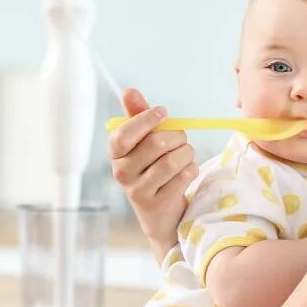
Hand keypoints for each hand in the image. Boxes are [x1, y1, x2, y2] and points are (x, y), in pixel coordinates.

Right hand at [109, 88, 197, 262]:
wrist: (160, 215)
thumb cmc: (152, 169)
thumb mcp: (143, 143)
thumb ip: (138, 117)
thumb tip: (129, 91)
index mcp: (116, 153)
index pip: (125, 132)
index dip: (147, 119)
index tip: (163, 113)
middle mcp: (121, 172)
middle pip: (156, 143)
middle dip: (177, 137)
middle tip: (181, 141)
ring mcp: (137, 190)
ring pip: (172, 160)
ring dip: (187, 154)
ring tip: (186, 156)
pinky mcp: (156, 204)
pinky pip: (182, 177)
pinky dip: (191, 170)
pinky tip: (187, 172)